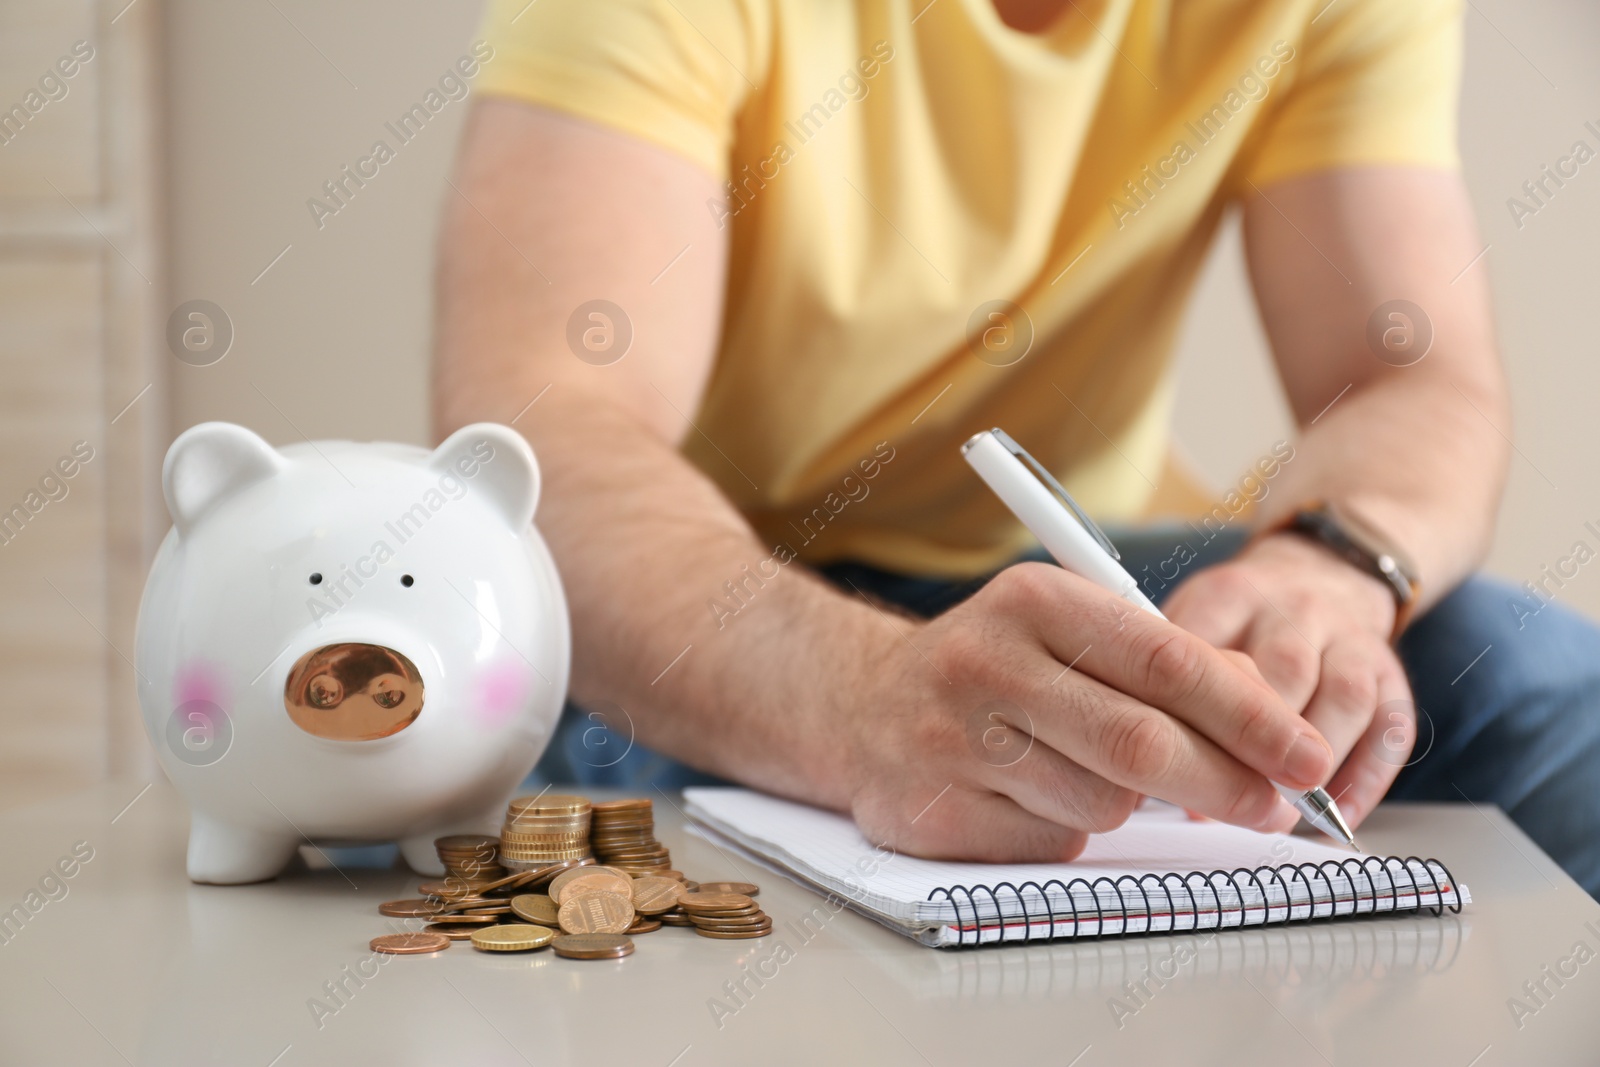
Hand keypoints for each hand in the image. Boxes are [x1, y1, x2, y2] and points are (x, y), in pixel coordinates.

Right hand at [839, 562, 1333, 861]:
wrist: (863, 705)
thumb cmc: (996, 667)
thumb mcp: (1072, 631)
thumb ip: (1164, 662)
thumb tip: (1266, 717)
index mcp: (1032, 600)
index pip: (1165, 658)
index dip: (1250, 713)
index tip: (1307, 755)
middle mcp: (984, 662)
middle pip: (1139, 742)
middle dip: (1225, 782)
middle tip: (1275, 807)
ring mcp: (951, 740)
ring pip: (1099, 802)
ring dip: (1129, 806)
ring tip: (1093, 774)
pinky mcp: (935, 811)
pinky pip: (1048, 844)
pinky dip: (1067, 832)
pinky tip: (1034, 798)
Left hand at [1160, 532, 1413, 828]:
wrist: (1318, 571)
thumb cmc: (1236, 619)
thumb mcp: (1184, 621)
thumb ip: (1159, 681)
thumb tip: (1123, 768)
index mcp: (1229, 595)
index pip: (1207, 649)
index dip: (1186, 712)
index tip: (1161, 764)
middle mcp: (1294, 610)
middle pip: (1281, 673)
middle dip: (1254, 745)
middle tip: (1225, 800)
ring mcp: (1348, 639)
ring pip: (1342, 698)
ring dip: (1311, 764)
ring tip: (1277, 815)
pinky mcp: (1389, 672)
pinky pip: (1391, 726)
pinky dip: (1366, 778)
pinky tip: (1336, 815)